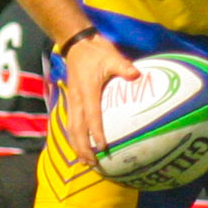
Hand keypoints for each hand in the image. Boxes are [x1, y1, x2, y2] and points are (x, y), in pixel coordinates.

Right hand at [60, 34, 140, 160]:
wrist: (76, 44)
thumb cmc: (96, 52)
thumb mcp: (112, 57)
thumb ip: (123, 67)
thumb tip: (136, 75)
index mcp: (88, 92)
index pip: (92, 117)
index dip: (96, 133)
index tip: (102, 148)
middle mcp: (77, 99)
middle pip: (76, 129)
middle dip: (82, 148)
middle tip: (92, 163)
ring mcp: (72, 101)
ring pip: (71, 128)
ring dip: (76, 146)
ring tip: (84, 162)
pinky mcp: (72, 100)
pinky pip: (71, 123)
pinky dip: (74, 137)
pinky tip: (79, 146)